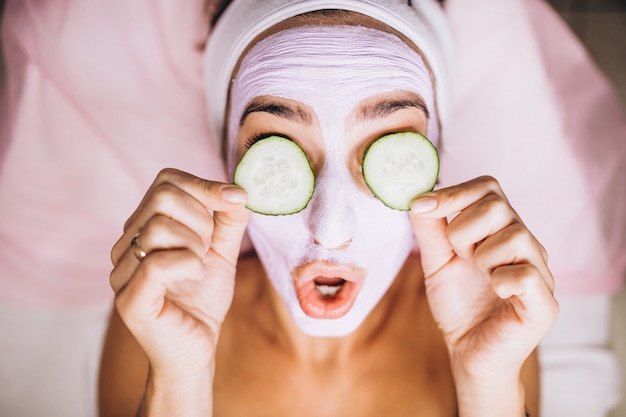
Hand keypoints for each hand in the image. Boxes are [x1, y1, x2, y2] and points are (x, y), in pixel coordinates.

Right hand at [109, 168, 249, 378]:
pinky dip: (189, 265)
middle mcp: (125, 245)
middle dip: (202, 218)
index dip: (205, 185)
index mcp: (143, 227)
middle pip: (162, 197)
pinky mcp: (129, 300)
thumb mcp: (223, 251)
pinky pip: (158, 263)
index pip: (166, 181)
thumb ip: (229, 219)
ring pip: (158, 227)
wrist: (197, 349)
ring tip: (200, 267)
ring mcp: (121, 272)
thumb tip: (238, 189)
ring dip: (196, 244)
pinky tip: (196, 277)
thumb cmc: (203, 299)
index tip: (236, 199)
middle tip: (209, 248)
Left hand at [409, 176, 557, 385]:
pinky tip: (495, 293)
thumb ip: (429, 229)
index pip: (488, 187)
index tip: (422, 206)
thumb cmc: (459, 305)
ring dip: (481, 258)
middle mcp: (525, 244)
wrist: (468, 354)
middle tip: (459, 256)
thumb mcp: (436, 261)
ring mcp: (540, 272)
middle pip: (498, 206)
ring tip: (480, 278)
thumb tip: (419, 195)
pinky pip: (526, 275)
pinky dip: (501, 282)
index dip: (454, 192)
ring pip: (515, 236)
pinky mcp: (544, 304)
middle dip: (463, 230)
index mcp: (501, 230)